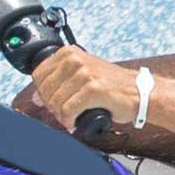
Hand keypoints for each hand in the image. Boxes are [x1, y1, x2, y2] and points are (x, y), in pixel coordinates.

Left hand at [22, 46, 137, 146]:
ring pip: (56, 103)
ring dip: (61, 116)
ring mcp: (84, 73)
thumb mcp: (81, 76)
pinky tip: (76, 122)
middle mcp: (75, 60)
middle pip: (45, 90)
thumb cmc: (111, 86)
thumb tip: (36, 97)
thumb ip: (59, 82)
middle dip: (52, 106)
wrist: (138, 92)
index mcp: (69, 53)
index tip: (54, 101)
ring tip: (72, 117)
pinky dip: (69, 121)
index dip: (43, 93)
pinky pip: (68, 111)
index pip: (38, 75)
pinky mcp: (92, 89)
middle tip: (65, 113)